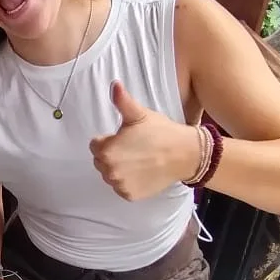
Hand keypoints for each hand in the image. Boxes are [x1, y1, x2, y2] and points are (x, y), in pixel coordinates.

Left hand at [90, 82, 201, 200]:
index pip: (95, 145)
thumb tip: (114, 84)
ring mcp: (119, 185)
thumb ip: (122, 101)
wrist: (184, 154)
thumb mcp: (139, 114)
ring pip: (111, 175)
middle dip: (113, 154)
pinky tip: (142, 172)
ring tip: (139, 160)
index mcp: (106, 150)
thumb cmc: (160, 132)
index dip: (110, 140)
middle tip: (134, 148)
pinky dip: (129, 182)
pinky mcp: (130, 196)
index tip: (126, 138)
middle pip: (101, 161)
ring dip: (120, 169)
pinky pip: (121, 188)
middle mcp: (109, 171)